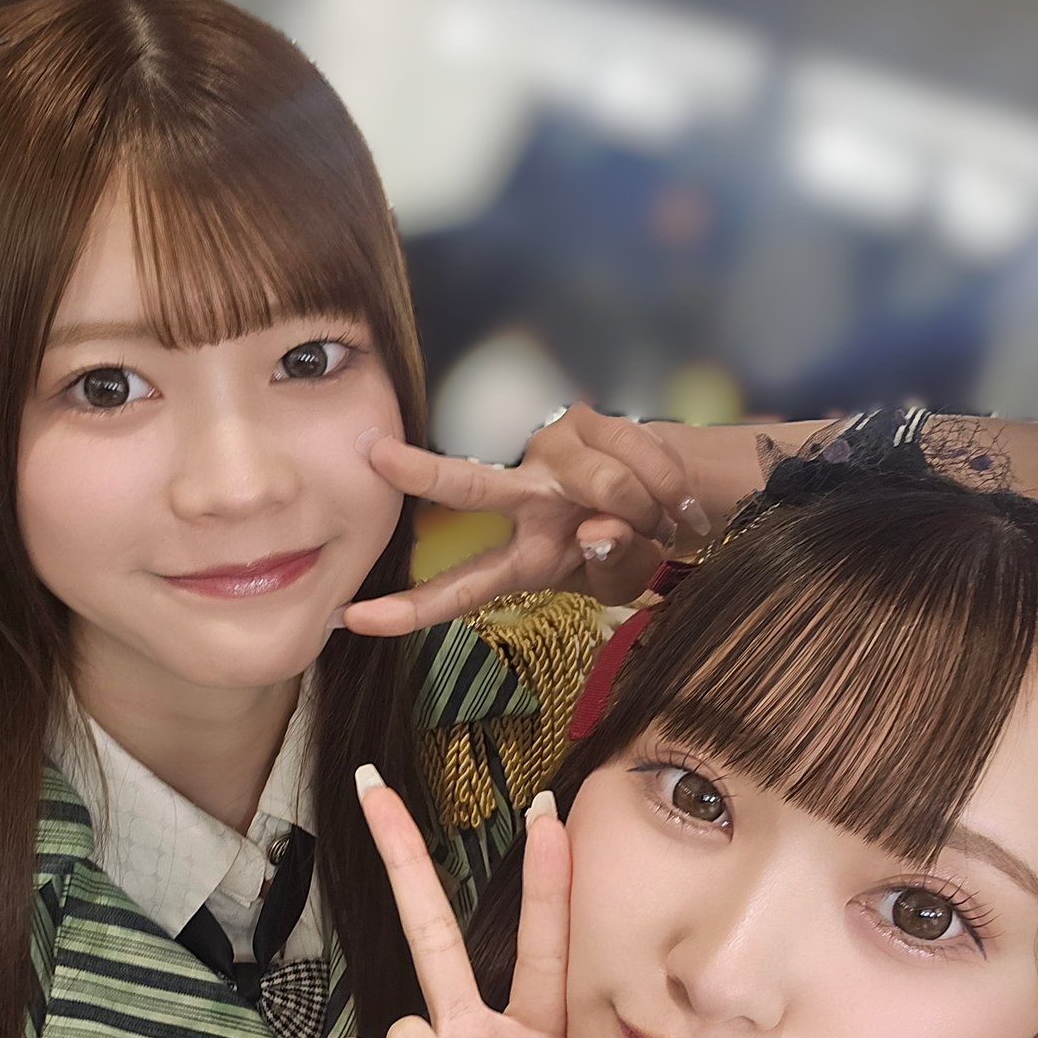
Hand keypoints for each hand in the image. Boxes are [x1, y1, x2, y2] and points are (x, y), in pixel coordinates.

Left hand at [340, 405, 712, 634]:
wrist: (685, 496)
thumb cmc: (641, 546)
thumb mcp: (628, 580)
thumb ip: (614, 567)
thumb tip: (597, 528)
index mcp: (524, 558)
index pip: (460, 588)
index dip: (410, 608)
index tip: (353, 617)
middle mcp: (526, 500)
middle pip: (471, 482)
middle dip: (427, 472)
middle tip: (378, 455)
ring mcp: (552, 453)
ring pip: (604, 485)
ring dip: (648, 511)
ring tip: (665, 522)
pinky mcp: (586, 419)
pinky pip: (637, 458)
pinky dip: (666, 486)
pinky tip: (672, 496)